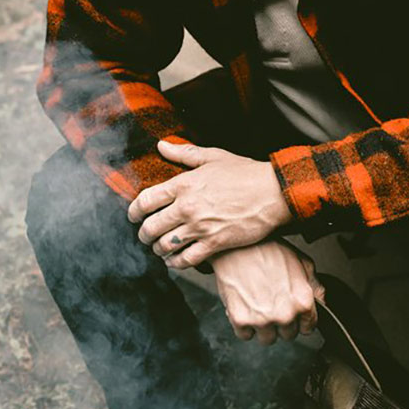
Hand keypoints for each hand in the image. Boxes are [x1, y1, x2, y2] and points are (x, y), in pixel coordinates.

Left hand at [128, 141, 294, 268]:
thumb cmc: (245, 173)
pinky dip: (176, 263)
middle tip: (144, 236)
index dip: (134, 211)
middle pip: (151, 226)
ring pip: (166, 245)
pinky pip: (187, 259)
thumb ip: (184, 153)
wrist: (275, 193)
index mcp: (184, 184)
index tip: (133, 216)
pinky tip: (174, 261)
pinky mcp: (215, 243)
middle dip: (143, 234)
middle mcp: (187, 207)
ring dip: (158, 249)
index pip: (145, 200)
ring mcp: (200, 227)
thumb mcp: (213, 157)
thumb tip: (162, 146)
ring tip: (159, 249)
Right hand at [210, 241, 324, 344]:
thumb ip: (316, 285)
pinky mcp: (240, 320)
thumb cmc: (267, 249)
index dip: (300, 320)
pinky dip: (244, 325)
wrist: (235, 245)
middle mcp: (285, 314)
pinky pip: (245, 335)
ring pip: (267, 339)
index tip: (293, 314)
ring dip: (263, 327)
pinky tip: (245, 308)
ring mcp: (262, 319)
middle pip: (288, 335)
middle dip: (282, 323)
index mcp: (302, 302)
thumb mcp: (302, 261)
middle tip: (272, 304)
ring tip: (258, 307)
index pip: (308, 328)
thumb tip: (322, 301)